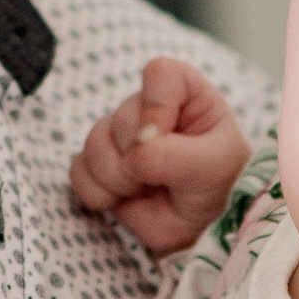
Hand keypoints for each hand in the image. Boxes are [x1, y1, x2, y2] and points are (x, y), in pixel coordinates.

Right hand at [68, 52, 249, 255]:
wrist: (202, 224)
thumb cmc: (219, 184)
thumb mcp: (212, 167)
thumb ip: (175, 156)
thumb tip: (135, 156)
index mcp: (185, 92)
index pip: (160, 74)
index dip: (155, 108)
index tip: (162, 141)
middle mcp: (148, 107)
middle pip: (121, 118)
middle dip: (140, 160)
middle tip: (167, 180)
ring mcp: (119, 135)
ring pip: (94, 145)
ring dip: (119, 179)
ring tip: (147, 190)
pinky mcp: (99, 165)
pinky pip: (78, 171)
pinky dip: (98, 193)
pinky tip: (123, 199)